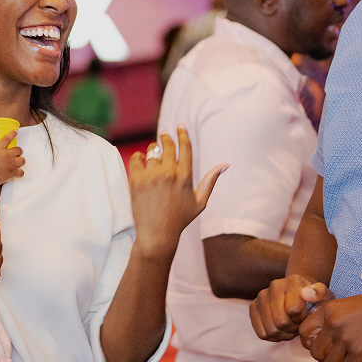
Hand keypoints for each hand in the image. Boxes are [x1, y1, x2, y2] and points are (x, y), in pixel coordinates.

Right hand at [0, 131, 24, 185]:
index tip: (15, 132)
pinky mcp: (13, 173)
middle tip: (15, 153)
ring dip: (20, 161)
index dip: (12, 134)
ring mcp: (11, 164)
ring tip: (18, 162)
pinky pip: (21, 172)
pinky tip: (18, 172)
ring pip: (22, 160)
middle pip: (19, 150)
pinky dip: (20, 172)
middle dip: (18, 151)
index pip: (7, 138)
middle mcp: (7, 155)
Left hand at [128, 124, 226, 259]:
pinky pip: (136, 159)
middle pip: (167, 145)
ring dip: (152, 150)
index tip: (180, 126)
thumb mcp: (200, 201)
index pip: (184, 147)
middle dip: (166, 138)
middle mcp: (169, 173)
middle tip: (164, 135)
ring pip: (151, 152)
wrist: (158, 234)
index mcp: (185, 176)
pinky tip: (141, 159)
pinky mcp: (137, 181)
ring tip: (153, 153)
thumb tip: (225, 164)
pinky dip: (138, 157)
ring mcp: (152, 176)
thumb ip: (211, 181)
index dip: (182, 134)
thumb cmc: (180, 219)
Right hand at [250, 276, 332, 341]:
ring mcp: (262, 295)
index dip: (301, 319)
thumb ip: (319, 292)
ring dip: (283, 334)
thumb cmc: (313, 299)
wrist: (299, 295)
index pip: (293, 310)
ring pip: (270, 329)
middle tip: (297, 325)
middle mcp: (275, 285)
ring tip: (290, 328)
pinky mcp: (253, 307)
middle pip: (280, 322)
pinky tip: (281, 330)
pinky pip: (261, 333)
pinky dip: (272, 337)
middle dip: (292, 329)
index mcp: (293, 281)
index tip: (305, 316)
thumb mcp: (323, 296)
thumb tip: (306, 294)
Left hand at [298, 290, 361, 361]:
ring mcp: (346, 338)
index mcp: (327, 310)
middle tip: (337, 360)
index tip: (322, 348)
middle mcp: (333, 323)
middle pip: (315, 352)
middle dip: (324, 360)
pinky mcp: (360, 351)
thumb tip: (321, 341)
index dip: (309, 343)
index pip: (303, 332)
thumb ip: (330, 319)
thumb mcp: (345, 305)